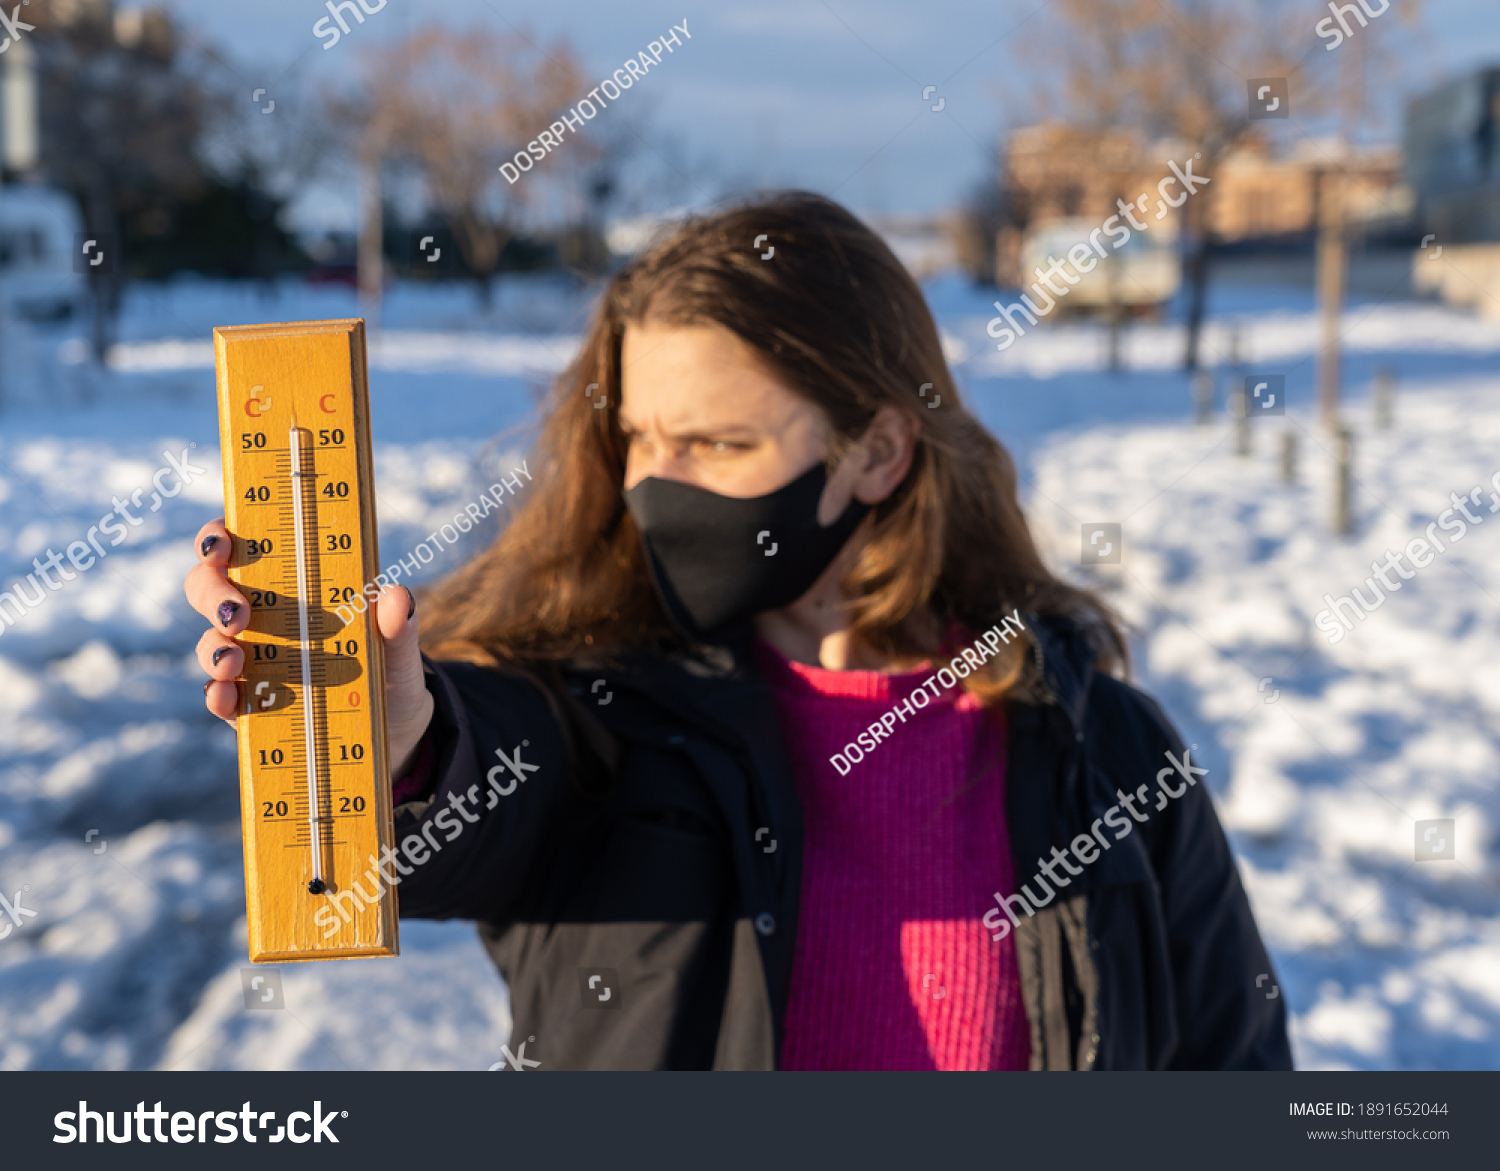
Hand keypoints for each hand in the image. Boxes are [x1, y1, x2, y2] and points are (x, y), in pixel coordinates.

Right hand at [184, 517, 434, 774]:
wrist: (393, 730)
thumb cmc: (391, 673)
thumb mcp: (399, 651)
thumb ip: (398, 627)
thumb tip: (396, 596)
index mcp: (296, 585)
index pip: (243, 546)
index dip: (218, 537)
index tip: (221, 546)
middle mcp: (265, 617)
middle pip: (210, 588)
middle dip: (212, 593)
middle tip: (238, 614)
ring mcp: (253, 660)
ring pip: (210, 641)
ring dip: (213, 647)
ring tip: (234, 662)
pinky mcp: (251, 704)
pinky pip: (220, 695)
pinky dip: (217, 695)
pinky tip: (227, 697)